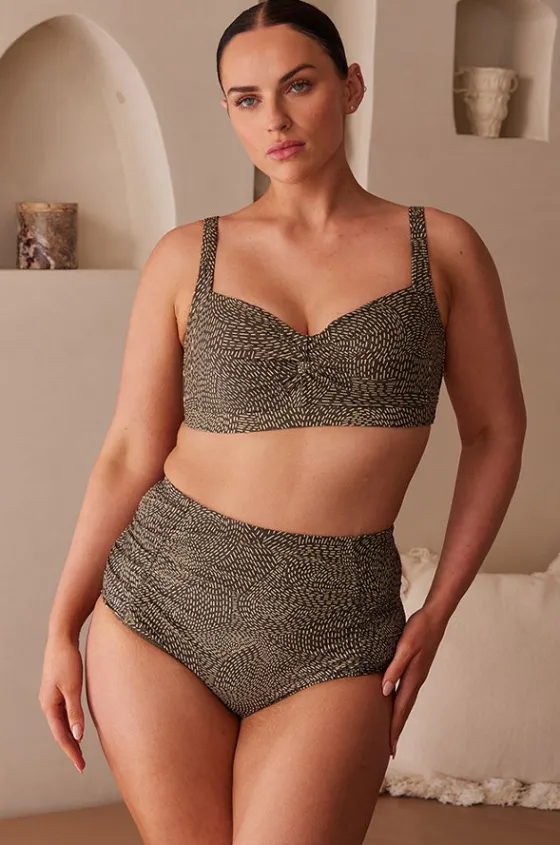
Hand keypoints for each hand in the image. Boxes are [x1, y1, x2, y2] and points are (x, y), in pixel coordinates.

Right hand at [39, 634, 85, 772]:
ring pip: (61, 724)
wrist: (62, 639)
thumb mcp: (72, 688)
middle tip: (81, 765)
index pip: (61, 736)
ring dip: (70, 738)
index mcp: (49, 706)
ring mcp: (51, 697)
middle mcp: (48, 704)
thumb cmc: (67, 661)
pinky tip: (77, 728)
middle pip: (60, 732)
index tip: (80, 766)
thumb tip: (77, 736)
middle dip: (70, 749)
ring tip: (80, 751)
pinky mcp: (58, 690)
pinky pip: (63, 714)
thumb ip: (74, 712)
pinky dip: (70, 724)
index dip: (71, 752)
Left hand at [382, 606, 447, 757]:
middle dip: (396, 730)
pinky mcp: (417, 668)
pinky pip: (407, 692)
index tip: (390, 748)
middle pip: (404, 710)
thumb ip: (394, 668)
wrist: (435, 617)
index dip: (394, 729)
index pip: (400, 709)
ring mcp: (418, 675)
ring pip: (406, 702)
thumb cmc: (419, 629)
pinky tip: (395, 703)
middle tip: (390, 751)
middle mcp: (416, 680)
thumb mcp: (404, 647)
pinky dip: (400, 703)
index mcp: (413, 677)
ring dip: (398, 718)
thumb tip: (383, 691)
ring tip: (392, 733)